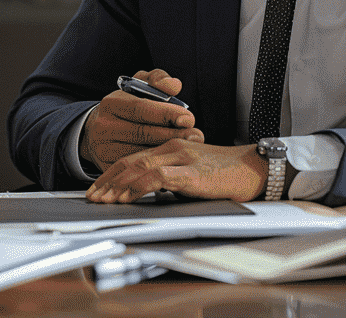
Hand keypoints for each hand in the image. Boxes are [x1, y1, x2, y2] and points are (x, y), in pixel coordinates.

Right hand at [79, 69, 203, 172]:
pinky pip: (138, 169)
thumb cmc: (125, 107)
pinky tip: (173, 161)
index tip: (188, 118)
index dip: (167, 114)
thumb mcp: (138, 87)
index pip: (141, 109)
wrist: (97, 131)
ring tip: (190, 147)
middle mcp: (104, 127)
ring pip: (142, 153)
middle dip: (174, 134)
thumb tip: (174, 85)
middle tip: (196, 135)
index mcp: (111, 103)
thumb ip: (157, 80)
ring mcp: (104, 149)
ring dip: (169, 151)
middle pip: (144, 133)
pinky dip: (158, 165)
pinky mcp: (109, 168)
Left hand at [86, 140, 266, 203]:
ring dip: (118, 185)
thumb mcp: (192, 171)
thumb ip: (171, 177)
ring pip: (139, 167)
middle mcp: (172, 148)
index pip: (133, 158)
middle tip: (92, 196)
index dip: (112, 173)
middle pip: (130, 161)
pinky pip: (158, 177)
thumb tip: (150, 193)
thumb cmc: (225, 173)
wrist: (253, 169)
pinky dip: (139, 187)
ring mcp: (181, 158)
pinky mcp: (191, 172)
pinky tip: (128, 197)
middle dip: (107, 180)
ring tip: (104, 200)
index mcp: (170, 146)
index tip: (98, 188)